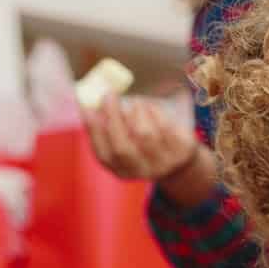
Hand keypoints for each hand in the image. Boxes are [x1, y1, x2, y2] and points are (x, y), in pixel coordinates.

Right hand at [83, 95, 198, 183]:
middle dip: (113, 118)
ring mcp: (163, 163)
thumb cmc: (143, 142)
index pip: (104, 155)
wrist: (179, 159)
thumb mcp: (126, 139)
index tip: (87, 108)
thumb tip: (90, 100)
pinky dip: (154, 112)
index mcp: (122, 170)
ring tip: (135, 102)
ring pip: (145, 135)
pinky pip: (165, 127)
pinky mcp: (182, 151)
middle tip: (108, 95)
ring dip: (135, 112)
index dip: (94, 132)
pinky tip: (149, 106)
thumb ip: (108, 124)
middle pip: (123, 148)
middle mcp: (142, 171)